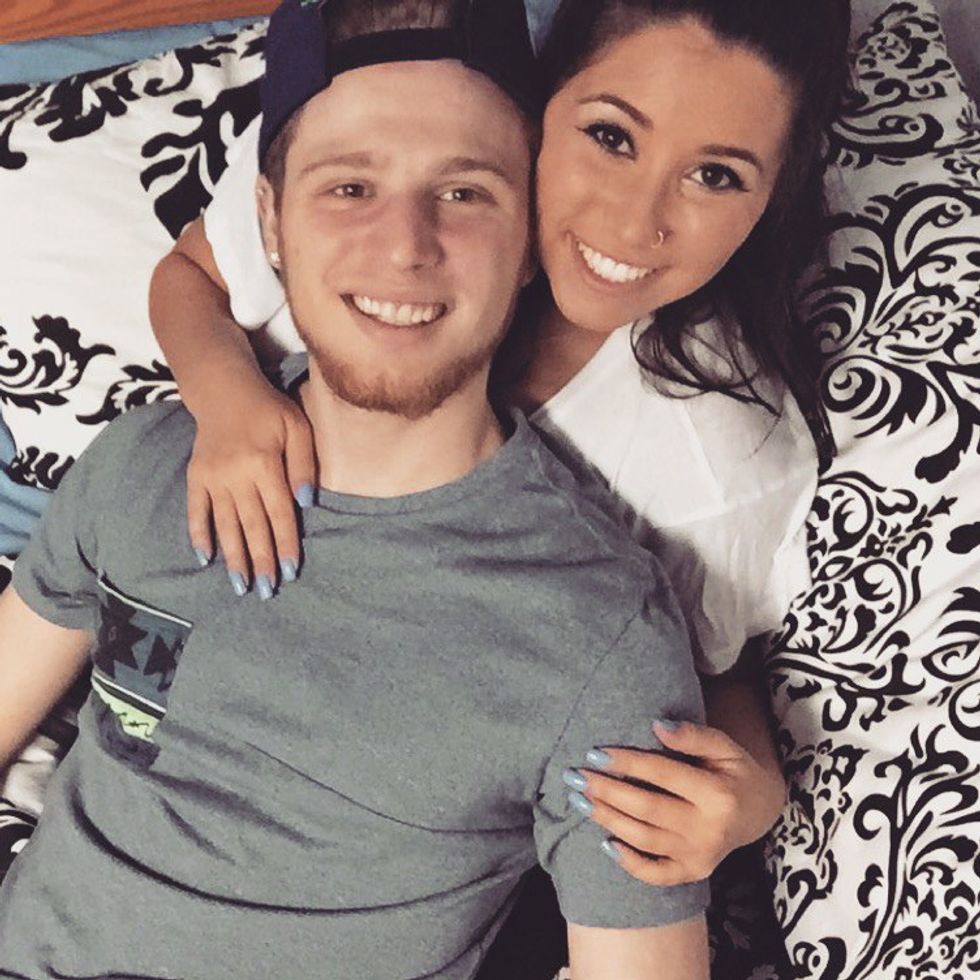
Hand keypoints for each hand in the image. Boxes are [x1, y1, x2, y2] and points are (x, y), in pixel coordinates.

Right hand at [186, 383, 315, 597]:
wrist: (224, 390)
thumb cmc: (270, 410)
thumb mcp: (298, 427)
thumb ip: (304, 464)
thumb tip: (306, 503)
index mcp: (265, 463)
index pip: (278, 513)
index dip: (284, 544)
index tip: (289, 572)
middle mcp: (237, 474)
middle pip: (252, 525)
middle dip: (260, 560)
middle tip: (265, 591)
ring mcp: (213, 477)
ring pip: (225, 524)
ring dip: (233, 557)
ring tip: (241, 585)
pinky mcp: (196, 476)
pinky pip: (196, 511)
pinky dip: (200, 535)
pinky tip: (206, 559)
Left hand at [565, 721, 785, 885]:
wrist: (758, 812)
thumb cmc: (734, 771)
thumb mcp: (724, 746)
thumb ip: (693, 735)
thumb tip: (657, 726)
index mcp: (718, 795)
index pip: (662, 774)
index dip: (627, 763)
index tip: (595, 753)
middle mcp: (709, 830)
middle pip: (647, 809)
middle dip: (606, 792)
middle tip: (574, 777)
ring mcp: (700, 856)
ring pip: (644, 839)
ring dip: (607, 819)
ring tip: (579, 801)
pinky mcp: (693, 873)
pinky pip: (656, 873)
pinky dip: (629, 862)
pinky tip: (605, 843)